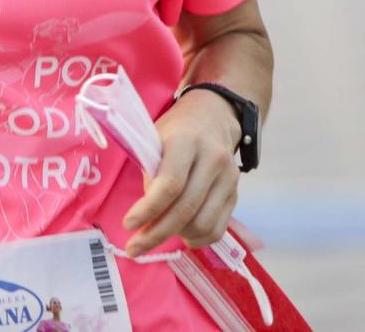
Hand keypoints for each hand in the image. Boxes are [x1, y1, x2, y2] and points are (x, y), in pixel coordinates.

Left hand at [120, 88, 240, 256]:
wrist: (213, 118)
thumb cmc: (176, 131)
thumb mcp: (155, 139)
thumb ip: (150, 172)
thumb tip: (146, 213)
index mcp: (187, 141)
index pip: (170, 183)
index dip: (148, 209)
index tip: (128, 225)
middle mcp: (213, 159)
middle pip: (186, 208)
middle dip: (156, 233)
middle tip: (134, 247)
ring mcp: (229, 179)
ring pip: (202, 224)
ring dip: (176, 236)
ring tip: (156, 233)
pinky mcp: (236, 195)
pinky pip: (217, 229)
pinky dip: (196, 239)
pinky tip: (180, 234)